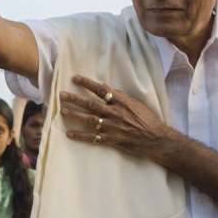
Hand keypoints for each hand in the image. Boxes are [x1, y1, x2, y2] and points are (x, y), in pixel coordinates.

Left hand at [59, 75, 175, 161]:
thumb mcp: (136, 103)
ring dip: (74, 115)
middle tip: (61, 94)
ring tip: (62, 110)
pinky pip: (92, 138)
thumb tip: (105, 88)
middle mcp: (115, 113)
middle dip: (75, 98)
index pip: (101, 90)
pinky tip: (69, 133)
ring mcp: (112, 127)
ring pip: (89, 119)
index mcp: (121, 102)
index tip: (75, 78)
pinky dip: (80, 136)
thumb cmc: (147, 119)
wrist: (155, 139)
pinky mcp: (111, 140)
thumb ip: (120, 96)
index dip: (87, 83)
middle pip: (91, 104)